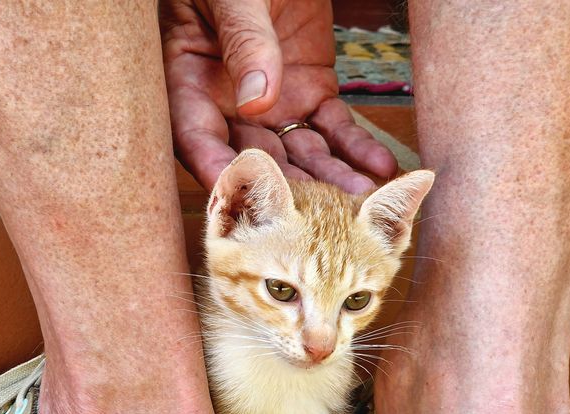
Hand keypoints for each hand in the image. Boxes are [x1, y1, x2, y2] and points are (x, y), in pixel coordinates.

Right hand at [160, 0, 398, 193]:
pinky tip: (378, 165)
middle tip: (316, 215)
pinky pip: (334, 126)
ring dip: (329, 177)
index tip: (241, 197)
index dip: (217, 172)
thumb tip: (254, 100)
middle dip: (287, 192)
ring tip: (359, 198)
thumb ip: (243, 42)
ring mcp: (273, 102)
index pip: (197, 140)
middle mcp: (230, 105)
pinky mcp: (310, 91)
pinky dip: (357, 146)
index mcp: (191, 83)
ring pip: (300, 153)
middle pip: (256, 161)